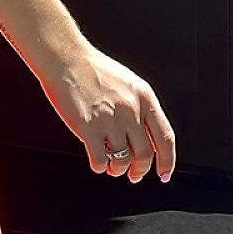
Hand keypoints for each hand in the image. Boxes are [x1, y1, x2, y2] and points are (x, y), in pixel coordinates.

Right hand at [38, 41, 175, 182]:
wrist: (65, 58)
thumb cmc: (92, 69)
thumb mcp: (127, 84)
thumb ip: (139, 108)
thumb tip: (145, 137)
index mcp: (144, 98)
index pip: (165, 138)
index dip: (167, 161)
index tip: (164, 173)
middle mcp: (131, 110)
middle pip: (145, 154)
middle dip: (139, 170)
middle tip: (133, 175)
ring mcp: (110, 120)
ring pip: (122, 160)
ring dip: (118, 169)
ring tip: (111, 167)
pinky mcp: (88, 127)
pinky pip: (99, 159)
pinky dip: (99, 166)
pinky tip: (96, 162)